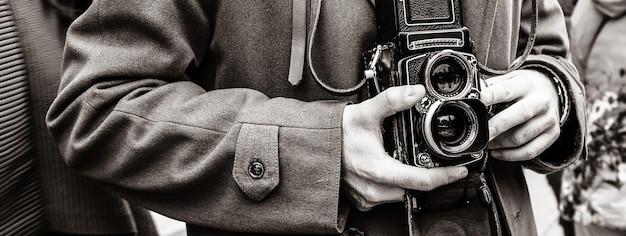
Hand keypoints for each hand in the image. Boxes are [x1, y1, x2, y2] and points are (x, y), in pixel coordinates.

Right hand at [342, 85, 467, 211]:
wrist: (313, 145)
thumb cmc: (335, 133)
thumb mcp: (365, 112)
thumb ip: (392, 100)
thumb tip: (415, 93)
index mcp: (378, 169)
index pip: (420, 180)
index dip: (444, 176)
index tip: (458, 170)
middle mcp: (373, 188)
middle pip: (413, 189)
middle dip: (425, 177)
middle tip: (432, 162)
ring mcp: (366, 196)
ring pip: (400, 195)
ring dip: (407, 181)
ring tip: (406, 162)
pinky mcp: (361, 200)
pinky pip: (386, 197)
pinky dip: (392, 186)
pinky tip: (389, 170)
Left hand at [480, 69, 560, 161]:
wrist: (553, 91)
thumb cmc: (524, 87)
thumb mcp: (510, 79)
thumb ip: (492, 86)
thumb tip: (471, 94)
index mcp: (527, 84)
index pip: (508, 90)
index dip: (492, 96)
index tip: (479, 100)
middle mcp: (541, 101)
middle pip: (519, 115)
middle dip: (497, 126)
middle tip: (481, 133)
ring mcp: (548, 119)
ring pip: (522, 137)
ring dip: (499, 143)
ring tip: (486, 142)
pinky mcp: (552, 134)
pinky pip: (530, 151)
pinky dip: (510, 155)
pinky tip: (497, 152)